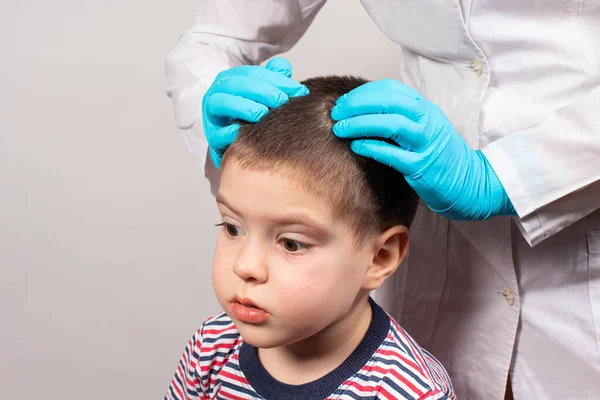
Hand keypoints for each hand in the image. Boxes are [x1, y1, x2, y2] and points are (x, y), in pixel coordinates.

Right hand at [202, 57, 308, 167]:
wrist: (238, 146)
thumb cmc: (252, 117)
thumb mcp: (265, 96)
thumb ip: (274, 79)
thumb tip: (283, 67)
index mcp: (231, 80)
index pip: (252, 73)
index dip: (276, 79)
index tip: (298, 91)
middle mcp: (218, 94)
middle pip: (235, 84)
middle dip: (260, 90)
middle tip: (282, 100)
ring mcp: (212, 116)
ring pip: (219, 103)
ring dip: (242, 106)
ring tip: (261, 114)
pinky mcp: (211, 138)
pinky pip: (214, 134)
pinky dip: (226, 132)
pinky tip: (239, 131)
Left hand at [331, 79, 514, 219]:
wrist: (469, 181)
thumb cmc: (440, 155)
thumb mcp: (424, 128)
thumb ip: (400, 117)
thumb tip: (364, 111)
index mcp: (425, 108)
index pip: (390, 89)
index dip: (362, 93)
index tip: (344, 101)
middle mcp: (427, 120)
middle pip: (388, 102)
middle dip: (356, 105)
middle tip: (336, 113)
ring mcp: (425, 143)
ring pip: (390, 124)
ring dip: (360, 123)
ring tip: (340, 128)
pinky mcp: (422, 166)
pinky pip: (393, 153)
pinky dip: (372, 147)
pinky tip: (356, 146)